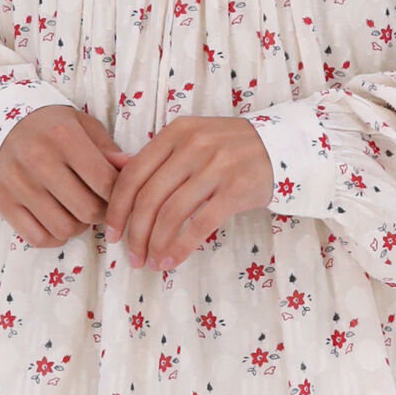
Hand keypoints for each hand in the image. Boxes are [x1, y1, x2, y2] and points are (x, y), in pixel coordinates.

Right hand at [0, 103, 125, 248]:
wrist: (1, 125)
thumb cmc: (52, 127)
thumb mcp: (83, 126)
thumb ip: (109, 150)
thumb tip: (134, 170)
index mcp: (63, 136)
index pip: (105, 183)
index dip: (119, 195)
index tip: (116, 193)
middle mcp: (37, 158)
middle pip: (87, 211)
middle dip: (100, 213)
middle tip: (98, 204)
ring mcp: (17, 182)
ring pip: (64, 229)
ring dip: (77, 226)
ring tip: (75, 210)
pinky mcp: (2, 201)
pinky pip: (38, 238)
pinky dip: (53, 236)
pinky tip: (56, 219)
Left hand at [102, 115, 273, 267]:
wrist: (283, 147)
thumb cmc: (230, 148)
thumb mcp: (191, 140)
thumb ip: (155, 155)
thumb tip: (112, 166)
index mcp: (176, 132)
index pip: (134, 174)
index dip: (117, 208)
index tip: (113, 234)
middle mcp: (193, 146)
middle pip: (149, 197)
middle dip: (136, 234)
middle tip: (133, 257)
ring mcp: (216, 167)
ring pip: (171, 213)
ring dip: (156, 244)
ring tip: (152, 262)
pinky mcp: (236, 190)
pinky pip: (199, 225)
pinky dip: (181, 247)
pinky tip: (172, 260)